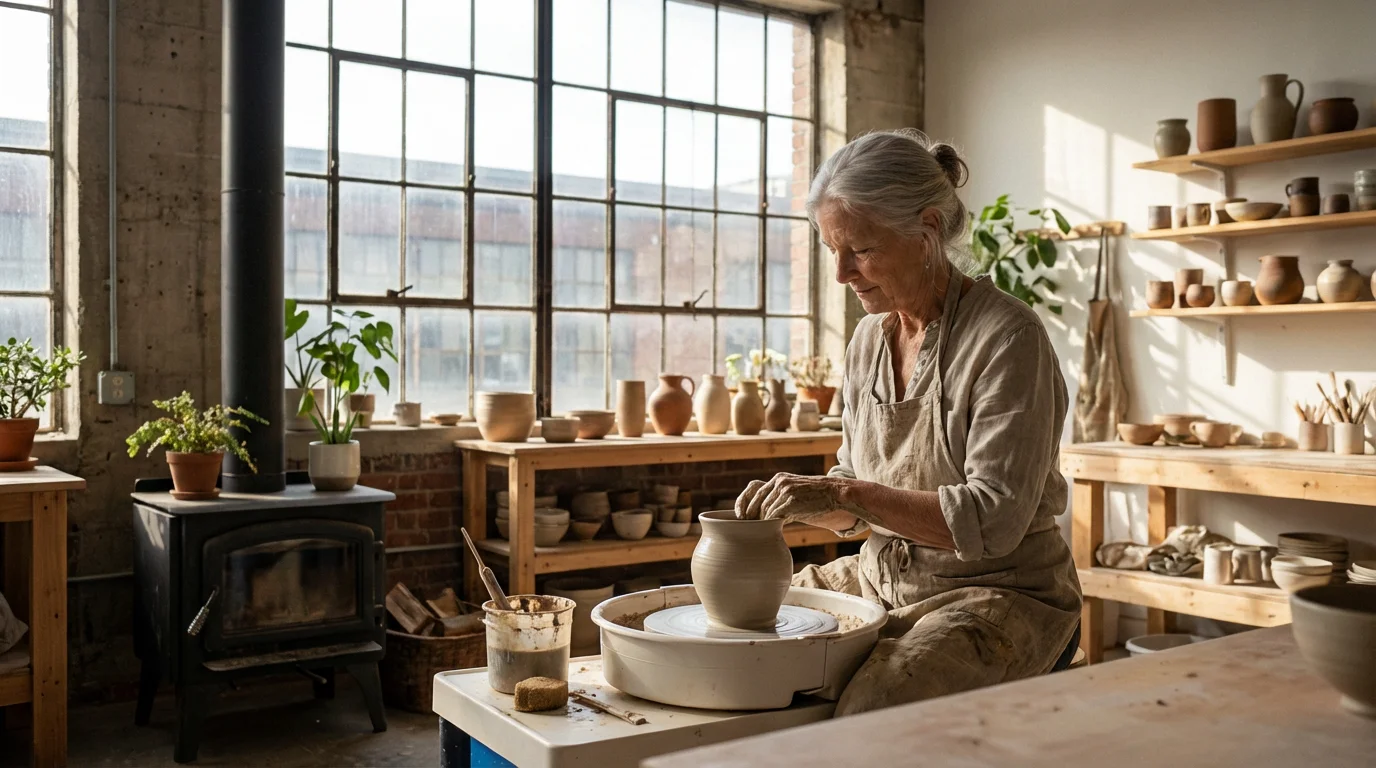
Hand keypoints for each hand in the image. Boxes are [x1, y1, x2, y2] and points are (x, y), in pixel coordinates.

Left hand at [733, 473, 862, 529]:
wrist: (835, 493)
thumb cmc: (815, 497)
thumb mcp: (795, 491)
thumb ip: (779, 497)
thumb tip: (763, 515)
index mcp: (778, 478)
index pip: (752, 488)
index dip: (742, 502)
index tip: (739, 516)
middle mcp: (779, 482)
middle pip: (756, 501)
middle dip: (750, 516)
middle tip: (748, 528)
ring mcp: (785, 491)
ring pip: (764, 510)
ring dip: (763, 522)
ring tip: (763, 531)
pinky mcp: (791, 501)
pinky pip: (775, 515)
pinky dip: (772, 523)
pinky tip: (776, 529)